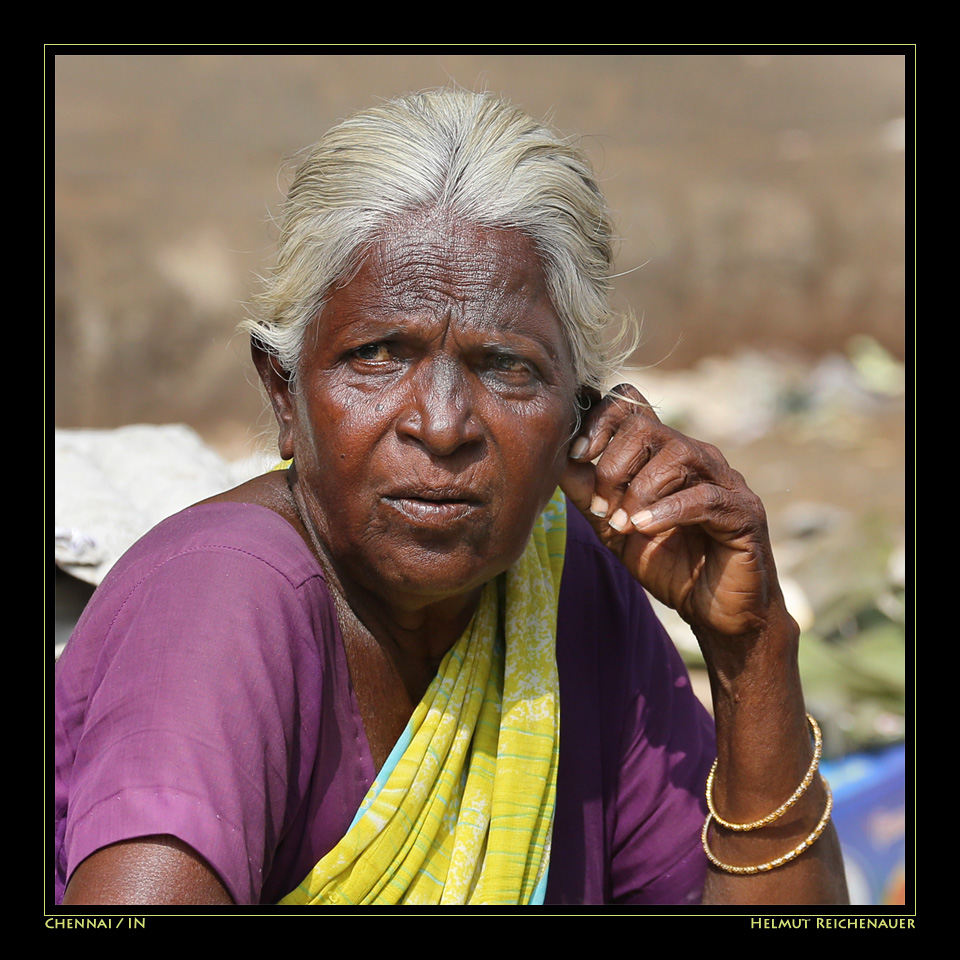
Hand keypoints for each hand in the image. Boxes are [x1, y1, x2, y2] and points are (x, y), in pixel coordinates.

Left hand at [561, 384, 786, 641]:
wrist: (716, 612)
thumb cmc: (669, 565)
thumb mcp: (616, 528)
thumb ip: (590, 495)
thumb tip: (558, 461)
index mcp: (665, 454)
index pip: (632, 403)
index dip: (599, 419)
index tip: (578, 454)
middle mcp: (696, 457)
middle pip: (646, 427)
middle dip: (613, 467)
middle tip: (603, 508)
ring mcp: (724, 480)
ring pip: (676, 455)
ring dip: (638, 492)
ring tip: (624, 526)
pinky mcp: (743, 511)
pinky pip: (702, 497)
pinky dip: (666, 511)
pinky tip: (643, 529)